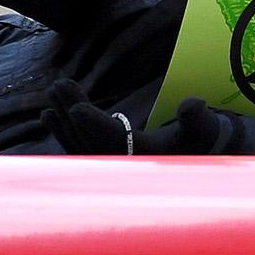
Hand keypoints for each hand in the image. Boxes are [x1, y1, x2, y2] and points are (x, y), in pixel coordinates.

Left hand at [44, 83, 254, 156]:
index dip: (96, 126)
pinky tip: (49, 113)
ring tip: (52, 92)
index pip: (114, 142)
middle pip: (90, 140)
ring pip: (80, 143)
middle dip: (72, 112)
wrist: (196, 161)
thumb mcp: (205, 130)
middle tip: (59, 85)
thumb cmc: (200, 142)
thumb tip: (192, 104)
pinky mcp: (103, 163)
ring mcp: (110, 168)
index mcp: (144, 160)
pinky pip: (78, 150)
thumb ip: (198, 118)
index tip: (78, 109)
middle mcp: (123, 169)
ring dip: (64, 118)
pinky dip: (63, 132)